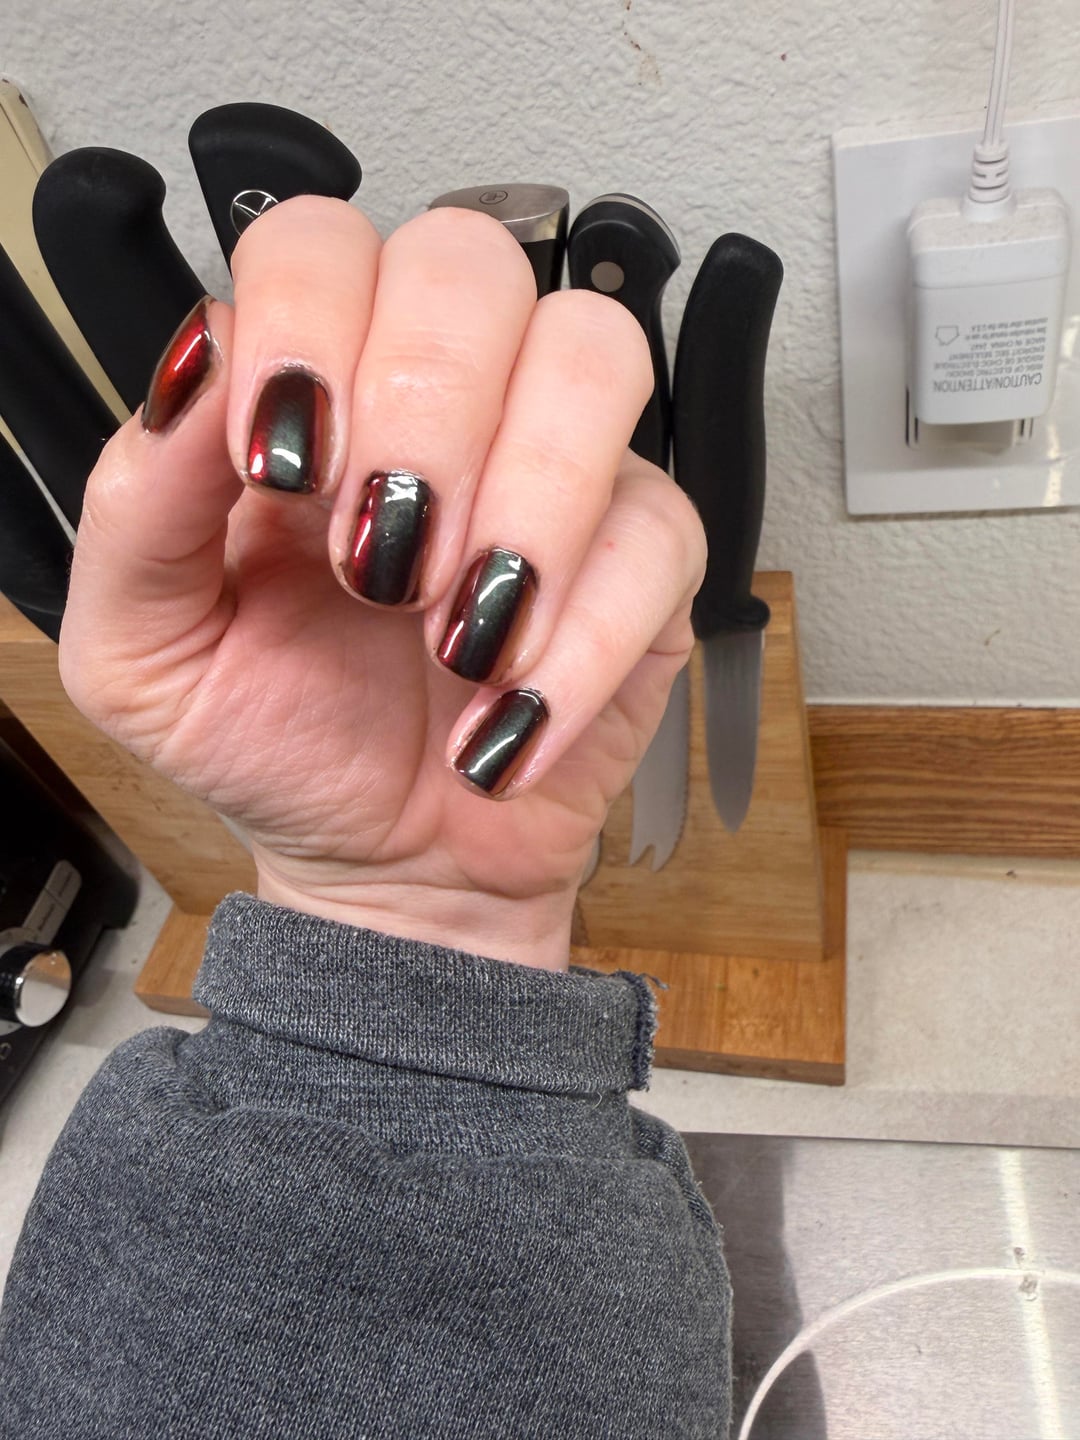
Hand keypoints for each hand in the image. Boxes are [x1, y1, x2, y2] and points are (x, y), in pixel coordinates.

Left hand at [59, 197, 704, 968]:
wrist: (391, 863)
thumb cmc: (277, 743)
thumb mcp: (145, 651)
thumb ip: (137, 506)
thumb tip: (197, 365)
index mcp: (311, 393)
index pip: (321, 243)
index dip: (308, 324)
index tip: (284, 467)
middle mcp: (443, 399)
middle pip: (471, 264)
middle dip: (423, 413)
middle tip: (378, 564)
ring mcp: (558, 464)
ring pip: (594, 357)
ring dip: (524, 501)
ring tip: (457, 633)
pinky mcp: (647, 554)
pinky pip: (658, 532)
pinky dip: (579, 640)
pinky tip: (506, 718)